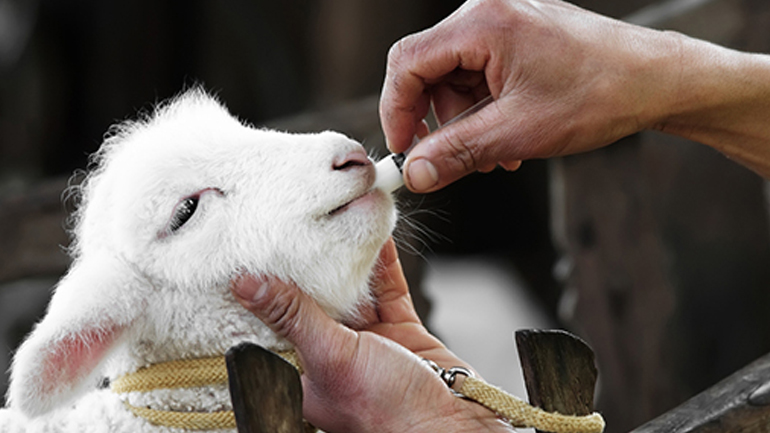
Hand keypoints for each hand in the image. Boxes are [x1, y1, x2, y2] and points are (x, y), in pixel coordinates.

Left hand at [231, 238, 513, 432]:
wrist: (453, 425)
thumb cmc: (387, 412)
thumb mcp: (331, 357)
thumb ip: (293, 316)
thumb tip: (248, 285)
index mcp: (302, 373)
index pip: (275, 321)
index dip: (267, 287)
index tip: (257, 251)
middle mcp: (332, 356)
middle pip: (315, 300)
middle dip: (311, 264)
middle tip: (297, 225)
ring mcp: (368, 343)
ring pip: (353, 290)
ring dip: (349, 258)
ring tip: (338, 219)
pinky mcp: (400, 332)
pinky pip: (387, 290)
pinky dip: (384, 263)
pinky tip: (377, 236)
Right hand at [380, 0, 695, 190]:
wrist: (656, 80)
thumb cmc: (599, 93)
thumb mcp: (517, 132)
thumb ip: (456, 152)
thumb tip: (416, 173)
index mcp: (482, 23)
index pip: (408, 63)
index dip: (397, 110)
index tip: (404, 149)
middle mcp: (488, 12)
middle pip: (428, 70)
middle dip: (435, 121)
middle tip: (448, 159)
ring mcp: (504, 22)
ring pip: (454, 78)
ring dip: (463, 121)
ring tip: (492, 154)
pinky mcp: (518, 37)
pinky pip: (479, 75)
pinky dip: (483, 109)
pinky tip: (505, 137)